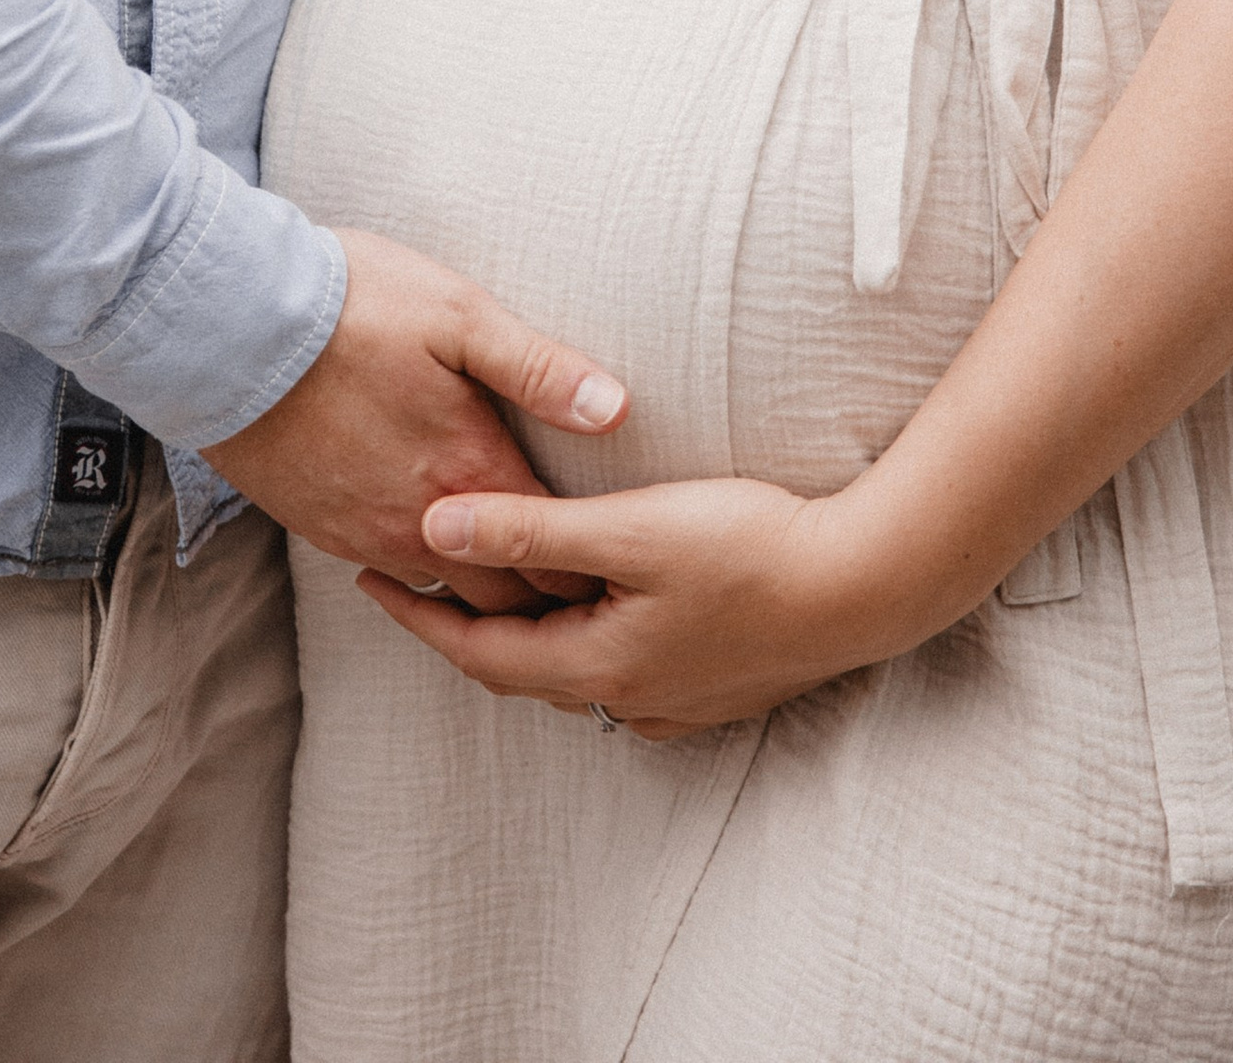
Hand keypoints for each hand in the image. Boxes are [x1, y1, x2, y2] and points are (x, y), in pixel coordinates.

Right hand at [204, 228, 627, 613]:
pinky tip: (443, 549)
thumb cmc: (350, 307)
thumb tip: (618, 409)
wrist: (227, 326)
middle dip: (548, 605)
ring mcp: (368, 534)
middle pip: (507, 602)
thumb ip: (540, 368)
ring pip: (448, 598)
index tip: (620, 574)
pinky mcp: (323, 528)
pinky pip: (391, 574)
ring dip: (487, 596)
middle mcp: (425, 525)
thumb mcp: (457, 315)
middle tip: (586, 595)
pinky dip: (427, 575)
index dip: (593, 573)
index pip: (555, 561)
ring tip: (522, 583)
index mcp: (470, 473)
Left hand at [358, 473, 913, 734]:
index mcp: (596, 666)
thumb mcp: (630, 528)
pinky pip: (618, 671)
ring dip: (523, 636)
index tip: (367, 577)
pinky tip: (587, 610)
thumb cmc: (750, 546)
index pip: (478, 652)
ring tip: (487, 590)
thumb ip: (530, 531)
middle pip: (519, 668)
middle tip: (411, 580)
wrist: (865, 585)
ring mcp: (674, 703)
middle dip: (461, 627)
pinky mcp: (712, 688)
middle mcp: (628, 701)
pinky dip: (579, 640)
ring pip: (570, 673)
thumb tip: (434, 529)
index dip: (417, 614)